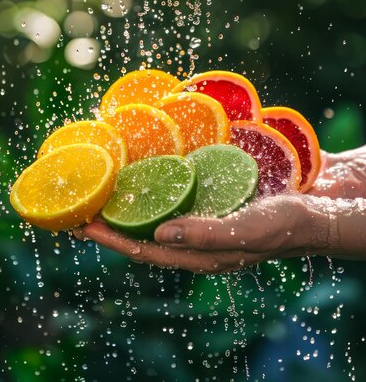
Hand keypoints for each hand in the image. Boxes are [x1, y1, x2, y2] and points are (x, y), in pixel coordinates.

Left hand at [73, 146, 365, 272]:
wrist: (328, 201)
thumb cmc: (292, 223)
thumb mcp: (249, 232)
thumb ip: (205, 235)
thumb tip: (159, 237)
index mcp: (202, 252)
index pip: (145, 250)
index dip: (111, 238)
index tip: (79, 224)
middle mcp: (200, 233)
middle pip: (145, 226)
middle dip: (113, 215)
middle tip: (84, 197)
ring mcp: (209, 211)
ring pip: (161, 204)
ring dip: (134, 192)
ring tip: (109, 175)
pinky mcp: (220, 190)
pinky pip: (183, 184)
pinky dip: (162, 174)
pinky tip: (152, 156)